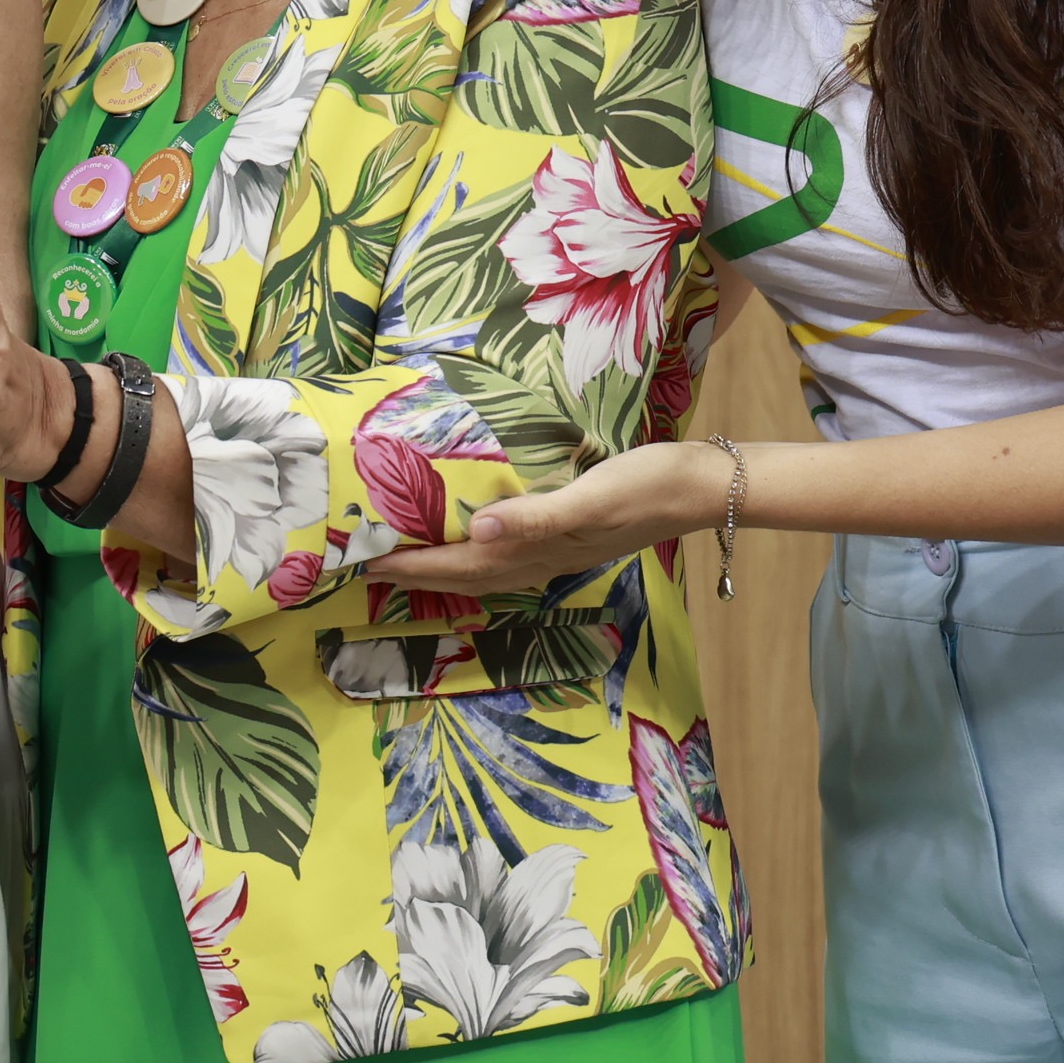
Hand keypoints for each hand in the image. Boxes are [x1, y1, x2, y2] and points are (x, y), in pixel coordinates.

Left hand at [367, 442, 726, 597]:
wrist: (699, 486)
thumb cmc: (645, 486)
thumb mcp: (589, 498)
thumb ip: (535, 517)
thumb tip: (479, 532)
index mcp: (539, 552)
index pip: (460, 567)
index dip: (412, 567)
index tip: (365, 561)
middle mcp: (542, 560)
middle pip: (466, 576)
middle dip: (416, 574)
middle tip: (367, 563)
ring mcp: (557, 551)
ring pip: (485, 569)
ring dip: (444, 568)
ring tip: (407, 556)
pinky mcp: (569, 533)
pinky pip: (508, 552)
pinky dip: (477, 550)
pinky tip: (472, 535)